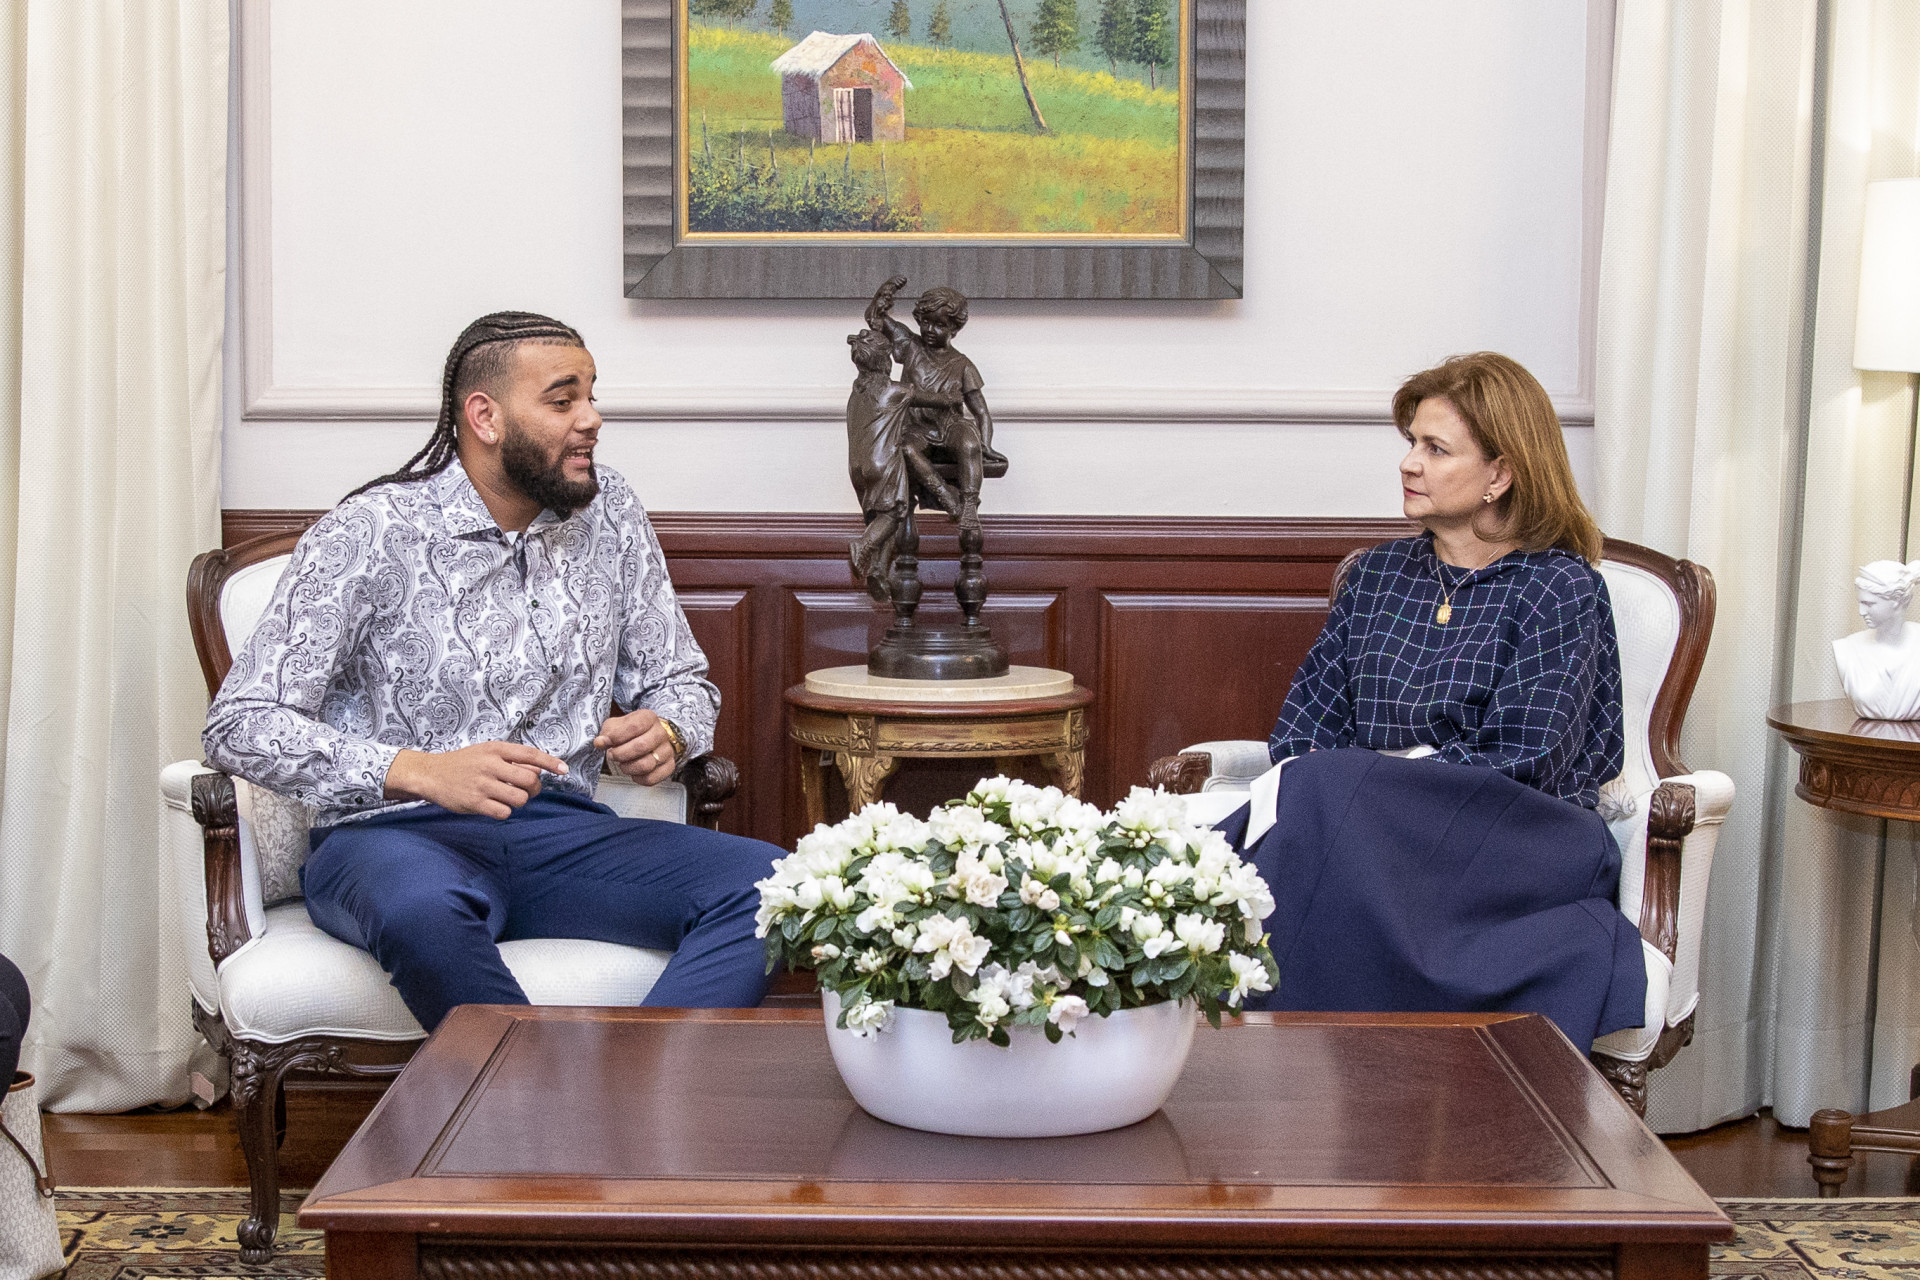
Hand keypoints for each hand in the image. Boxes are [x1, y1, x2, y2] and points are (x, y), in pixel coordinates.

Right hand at [384, 742, 567, 818]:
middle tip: (527, 790)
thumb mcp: (487, 752)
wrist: (431, 774)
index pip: (530, 754)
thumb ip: (512, 758)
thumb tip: (540, 768)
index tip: (564, 770)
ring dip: (519, 801)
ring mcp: (483, 785)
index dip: (550, 763)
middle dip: (534, 788)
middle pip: (530, 780)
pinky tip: (495, 806)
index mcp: (495, 749)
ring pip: (520, 799)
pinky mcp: (475, 803)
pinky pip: (504, 812)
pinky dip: (504, 811)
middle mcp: (490, 765)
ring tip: (507, 797)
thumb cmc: (463, 763)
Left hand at [594, 708, 677, 786]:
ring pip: (646, 765)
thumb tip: (599, 742)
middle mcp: (661, 733)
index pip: (634, 727)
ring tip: (623, 763)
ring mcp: (667, 751)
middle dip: (620, 754)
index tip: (604, 742)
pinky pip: (651, 778)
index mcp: (649, 718)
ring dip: (628, 767)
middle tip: (612, 755)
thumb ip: (607, 732)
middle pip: (641, 746)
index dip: (616, 737)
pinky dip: (638, 778)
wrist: (655, 736)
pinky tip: (633, 772)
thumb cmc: (634, 731)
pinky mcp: (669, 766)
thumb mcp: (618, 725)